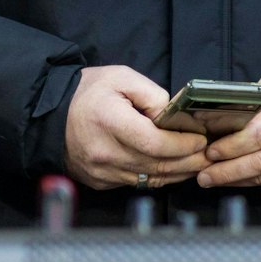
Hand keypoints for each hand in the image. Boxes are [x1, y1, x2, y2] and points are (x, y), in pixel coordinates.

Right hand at [63, 66, 209, 190]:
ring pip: (149, 180)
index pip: (155, 143)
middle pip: (156, 165)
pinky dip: (158, 178)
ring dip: (178, 174)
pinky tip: (173, 169)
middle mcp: (104, 153)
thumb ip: (152, 95)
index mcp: (110, 122)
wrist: (51, 115)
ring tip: (198, 165)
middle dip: (188, 162)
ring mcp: (101, 171)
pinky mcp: (100, 182)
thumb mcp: (122, 78)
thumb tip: (173, 116)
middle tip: (209, 156)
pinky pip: (136, 183)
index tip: (200, 140)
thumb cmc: (87, 93)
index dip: (183, 145)